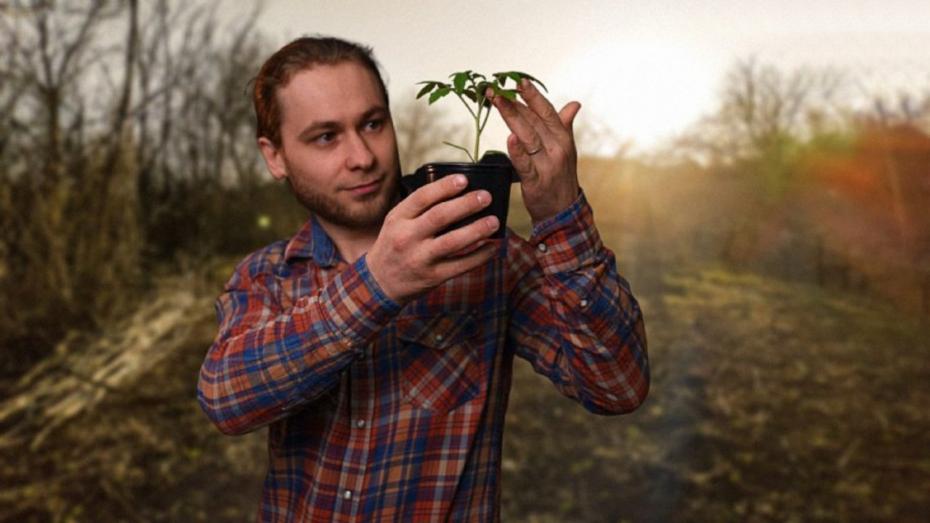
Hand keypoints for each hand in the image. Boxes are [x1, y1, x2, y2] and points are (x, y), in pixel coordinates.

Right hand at [367, 174, 500, 303]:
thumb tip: (456, 192)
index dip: (444, 187)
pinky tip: (493, 246)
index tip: (464, 180)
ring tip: (494, 221)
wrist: (380, 282)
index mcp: (398, 219)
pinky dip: (480, 255)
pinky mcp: (433, 277)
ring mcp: (420, 259)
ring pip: (452, 242)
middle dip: (466, 205)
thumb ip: (419, 209)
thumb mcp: (396, 222)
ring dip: (477, 230)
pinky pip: (461, 265)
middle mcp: (407, 237)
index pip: (422, 198)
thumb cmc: (394, 245)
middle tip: (486, 197)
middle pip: (440, 217)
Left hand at [489, 79, 581, 222]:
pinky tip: (510, 139)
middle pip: (533, 121)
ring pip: (528, 137)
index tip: (518, 80)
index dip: (532, 95)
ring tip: (497, 103)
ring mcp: (547, 166)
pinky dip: (518, 152)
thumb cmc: (561, 177)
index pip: (547, 112)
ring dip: (511, 118)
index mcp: (563, 138)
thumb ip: (565, 125)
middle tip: (495, 90)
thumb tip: (574, 104)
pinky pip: (525, 164)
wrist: (564, 211)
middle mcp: (557, 149)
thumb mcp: (567, 149)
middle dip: (513, 103)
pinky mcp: (536, 182)